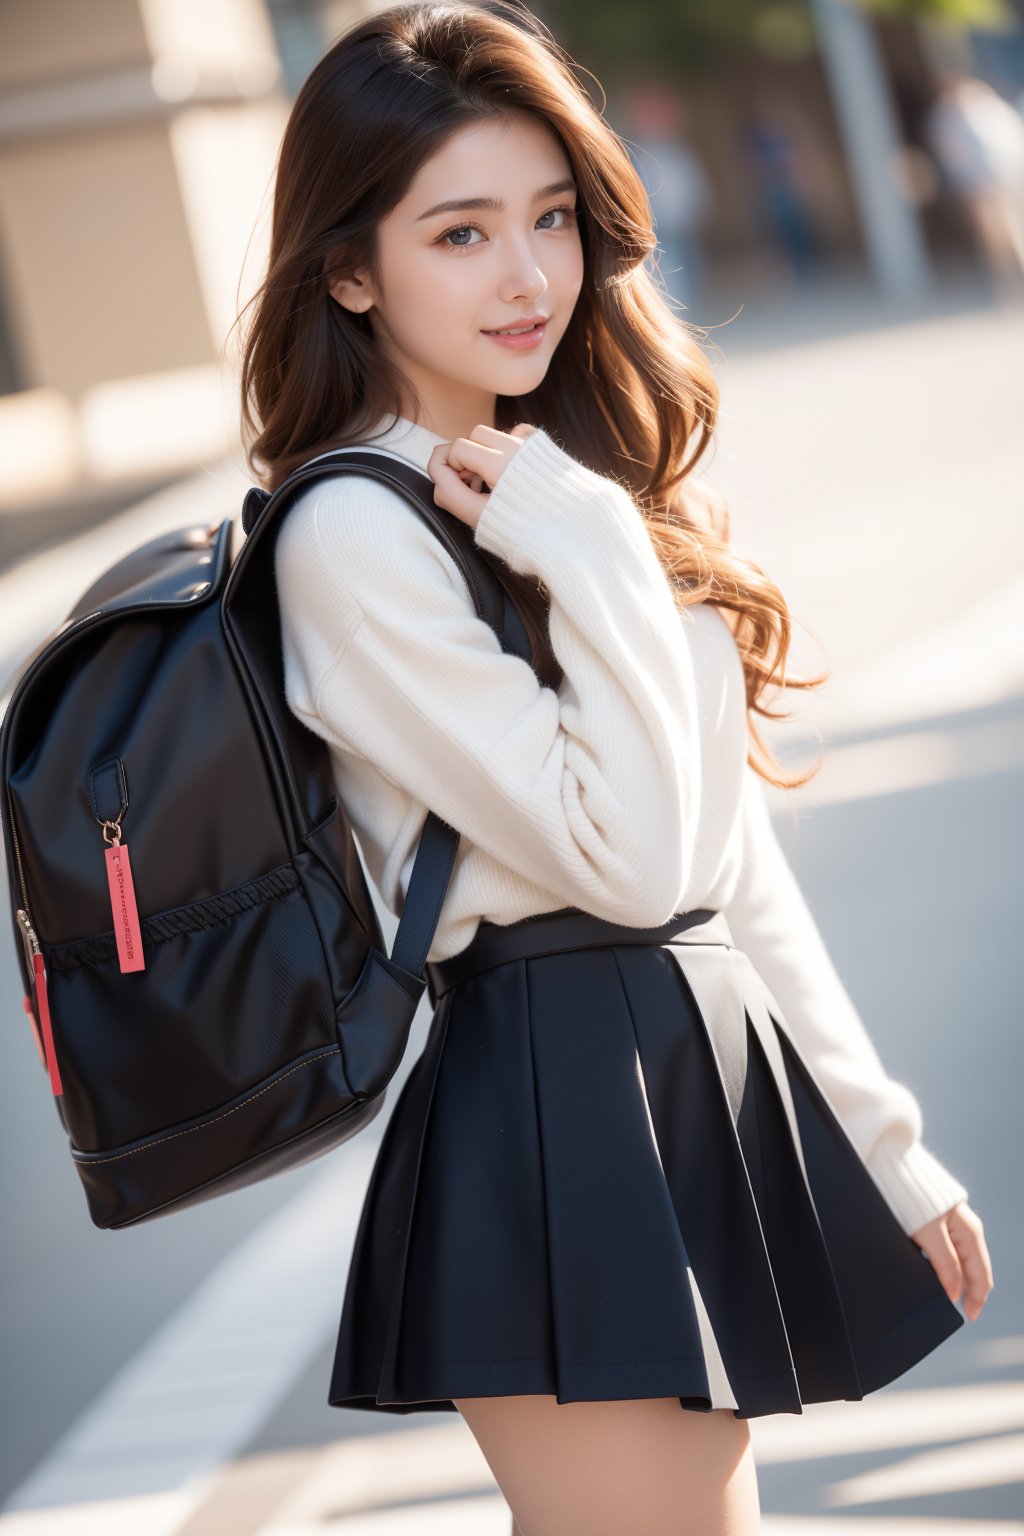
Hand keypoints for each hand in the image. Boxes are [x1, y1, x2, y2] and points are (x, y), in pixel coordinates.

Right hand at [427, 422, 536, 529]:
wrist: (569, 529)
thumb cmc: (522, 528)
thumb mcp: (479, 517)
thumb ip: (449, 493)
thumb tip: (436, 470)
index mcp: (502, 463)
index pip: (458, 447)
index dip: (451, 467)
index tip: (459, 488)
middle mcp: (518, 446)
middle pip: (475, 435)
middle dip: (467, 456)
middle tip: (472, 486)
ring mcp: (531, 443)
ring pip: (494, 434)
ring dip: (484, 453)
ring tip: (490, 484)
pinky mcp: (541, 445)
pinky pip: (514, 435)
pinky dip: (505, 450)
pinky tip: (509, 473)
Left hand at [911, 1201, 992, 1320]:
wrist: (889, 1161)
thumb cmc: (911, 1194)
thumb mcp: (929, 1233)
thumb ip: (945, 1263)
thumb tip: (954, 1293)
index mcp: (969, 1231)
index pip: (980, 1274)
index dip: (975, 1298)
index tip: (966, 1317)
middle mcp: (963, 1227)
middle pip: (971, 1268)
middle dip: (966, 1291)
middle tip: (954, 1311)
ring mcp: (948, 1222)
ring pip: (957, 1259)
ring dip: (952, 1278)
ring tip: (941, 1295)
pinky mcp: (931, 1218)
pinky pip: (943, 1248)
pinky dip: (941, 1265)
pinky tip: (929, 1272)